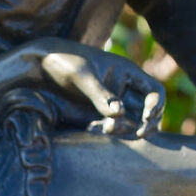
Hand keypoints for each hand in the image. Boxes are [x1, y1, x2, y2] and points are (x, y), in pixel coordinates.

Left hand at [32, 43, 163, 136]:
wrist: (39, 65)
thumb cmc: (64, 61)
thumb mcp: (83, 76)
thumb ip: (101, 95)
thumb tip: (120, 114)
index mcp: (127, 73)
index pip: (155, 91)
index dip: (156, 106)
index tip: (146, 117)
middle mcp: (123, 89)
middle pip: (149, 113)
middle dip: (146, 125)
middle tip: (137, 134)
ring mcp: (110, 103)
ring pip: (131, 123)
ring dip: (124, 130)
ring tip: (105, 128)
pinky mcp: (96, 114)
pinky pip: (110, 128)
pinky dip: (107, 131)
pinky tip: (92, 129)